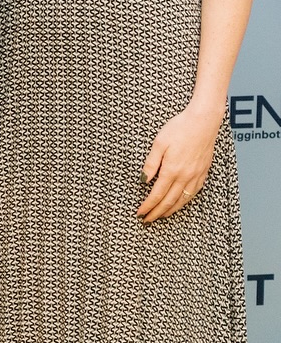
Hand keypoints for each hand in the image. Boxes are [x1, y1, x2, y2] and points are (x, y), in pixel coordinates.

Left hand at [138, 102, 220, 222]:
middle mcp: (185, 177)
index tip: (140, 213)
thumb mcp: (159, 143)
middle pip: (169, 201)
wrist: (203, 122)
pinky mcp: (204, 173)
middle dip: (157, 213)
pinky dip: (184, 201)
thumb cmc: (179, 129)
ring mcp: (196, 176)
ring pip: (183, 200)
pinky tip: (180, 203)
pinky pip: (193, 193)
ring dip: (171, 210)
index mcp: (172, 170)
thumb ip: (151, 164)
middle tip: (147, 220)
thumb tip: (143, 180)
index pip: (157, 194)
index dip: (148, 206)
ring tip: (161, 215)